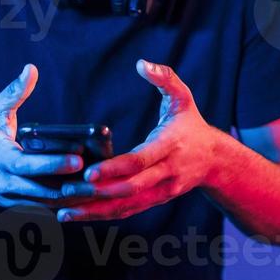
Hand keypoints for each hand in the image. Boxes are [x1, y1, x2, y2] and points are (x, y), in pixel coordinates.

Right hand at [0, 64, 85, 207]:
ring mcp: (11, 199)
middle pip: (42, 191)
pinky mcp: (17, 207)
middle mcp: (5, 183)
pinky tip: (84, 199)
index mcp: (1, 159)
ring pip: (45, 204)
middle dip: (71, 187)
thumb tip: (30, 69)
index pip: (29, 165)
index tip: (79, 159)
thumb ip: (15, 92)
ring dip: (71, 200)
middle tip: (97, 179)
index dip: (54, 164)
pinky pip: (43, 210)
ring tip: (97, 189)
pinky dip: (63, 206)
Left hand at [56, 59, 216, 222]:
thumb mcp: (183, 98)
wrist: (215, 159)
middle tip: (67, 192)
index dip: (114, 169)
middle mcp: (166, 172)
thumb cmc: (192, 125)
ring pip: (126, 205)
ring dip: (95, 211)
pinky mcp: (156, 200)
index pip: (140, 161)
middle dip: (98, 193)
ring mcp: (162, 190)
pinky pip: (128, 211)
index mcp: (169, 146)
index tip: (89, 173)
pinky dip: (102, 215)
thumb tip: (142, 64)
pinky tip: (79, 215)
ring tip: (64, 212)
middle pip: (130, 188)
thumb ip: (165, 78)